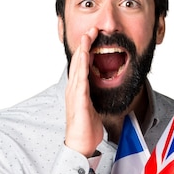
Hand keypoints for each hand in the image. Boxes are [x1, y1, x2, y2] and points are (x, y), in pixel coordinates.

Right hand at [64, 27, 102, 156]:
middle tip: (91, 28)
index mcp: (78, 89)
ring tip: (88, 36)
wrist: (80, 144)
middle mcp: (74, 89)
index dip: (86, 49)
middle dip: (84, 44)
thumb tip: (100, 87)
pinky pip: (81, 81)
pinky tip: (85, 56)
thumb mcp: (92, 106)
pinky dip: (82, 67)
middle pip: (78, 61)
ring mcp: (75, 94)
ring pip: (78, 67)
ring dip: (83, 50)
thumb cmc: (86, 128)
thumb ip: (94, 95)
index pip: (81, 65)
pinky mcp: (80, 101)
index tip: (93, 36)